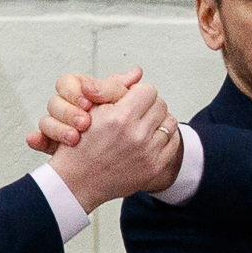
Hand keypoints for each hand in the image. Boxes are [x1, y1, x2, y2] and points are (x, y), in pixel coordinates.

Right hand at [25, 69, 120, 153]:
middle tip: (85, 123)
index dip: (76, 91)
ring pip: (46, 122)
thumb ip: (120, 90)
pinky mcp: (54, 146)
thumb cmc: (114, 129)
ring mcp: (59, 128)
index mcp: (80, 93)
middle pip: (54, 102)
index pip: (67, 82)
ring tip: (74, 138)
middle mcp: (67, 109)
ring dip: (58, 128)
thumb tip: (136, 73)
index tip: (88, 102)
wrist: (109, 161)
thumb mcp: (118, 104)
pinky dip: (37, 140)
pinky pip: (39, 141)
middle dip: (69, 112)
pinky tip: (35, 140)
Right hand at [44, 73, 181, 208]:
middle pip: (160, 104)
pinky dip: (164, 137)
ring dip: (158, 120)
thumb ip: (114, 87)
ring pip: (169, 122)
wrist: (78, 180)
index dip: (138, 92)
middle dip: (149, 104)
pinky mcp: (154, 167)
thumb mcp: (92, 109)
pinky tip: (150, 138)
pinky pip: (172, 142)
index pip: (147, 90)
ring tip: (144, 124)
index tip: (131, 98)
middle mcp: (136, 135)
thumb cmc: (81, 144)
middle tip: (137, 111)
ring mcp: (148, 153)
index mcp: (121, 117)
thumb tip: (137, 72)